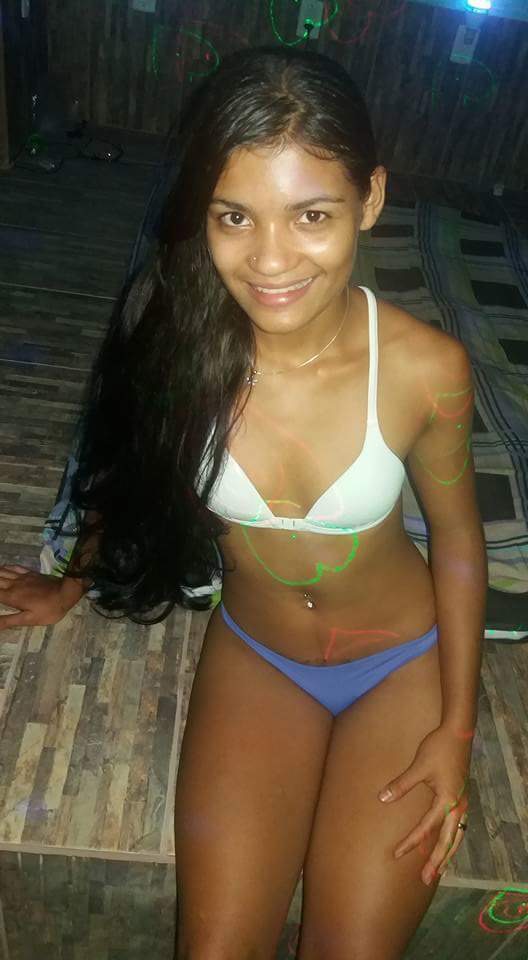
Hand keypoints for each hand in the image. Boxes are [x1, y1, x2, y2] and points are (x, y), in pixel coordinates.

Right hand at [0, 565, 72, 629]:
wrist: (66, 592)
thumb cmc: (48, 609)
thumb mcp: (29, 619)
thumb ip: (8, 621)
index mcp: (11, 596)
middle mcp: (13, 584)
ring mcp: (22, 576)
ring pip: (2, 571)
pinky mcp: (30, 573)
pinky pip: (14, 567)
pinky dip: (5, 567)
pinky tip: (2, 567)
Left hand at [377, 724, 471, 885]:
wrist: (459, 733)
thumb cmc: (438, 748)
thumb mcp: (419, 766)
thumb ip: (401, 784)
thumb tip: (382, 798)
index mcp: (447, 801)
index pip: (426, 828)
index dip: (410, 842)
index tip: (396, 854)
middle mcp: (458, 806)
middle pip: (448, 841)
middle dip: (437, 861)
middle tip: (426, 880)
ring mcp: (463, 803)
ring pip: (457, 837)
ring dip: (447, 854)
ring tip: (438, 870)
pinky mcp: (462, 798)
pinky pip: (459, 827)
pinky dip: (453, 840)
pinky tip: (446, 845)